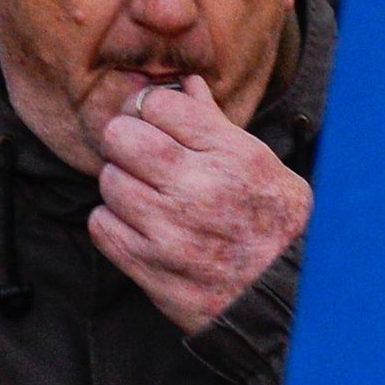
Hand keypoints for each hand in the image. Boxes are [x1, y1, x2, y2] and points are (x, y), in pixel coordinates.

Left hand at [91, 77, 311, 334]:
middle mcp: (197, 189)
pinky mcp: (148, 267)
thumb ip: (217, 124)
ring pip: (108, 180)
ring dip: (121, 184)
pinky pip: (101, 225)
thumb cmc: (276, 227)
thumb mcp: (263, 166)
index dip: (150, 108)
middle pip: (122, 136)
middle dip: (126, 140)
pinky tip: (137, 225)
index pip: (159, 104)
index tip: (154, 121)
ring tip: (146, 195)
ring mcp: (169, 231)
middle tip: (140, 155)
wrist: (284, 301)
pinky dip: (112, 222)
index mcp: (231, 156)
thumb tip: (186, 84)